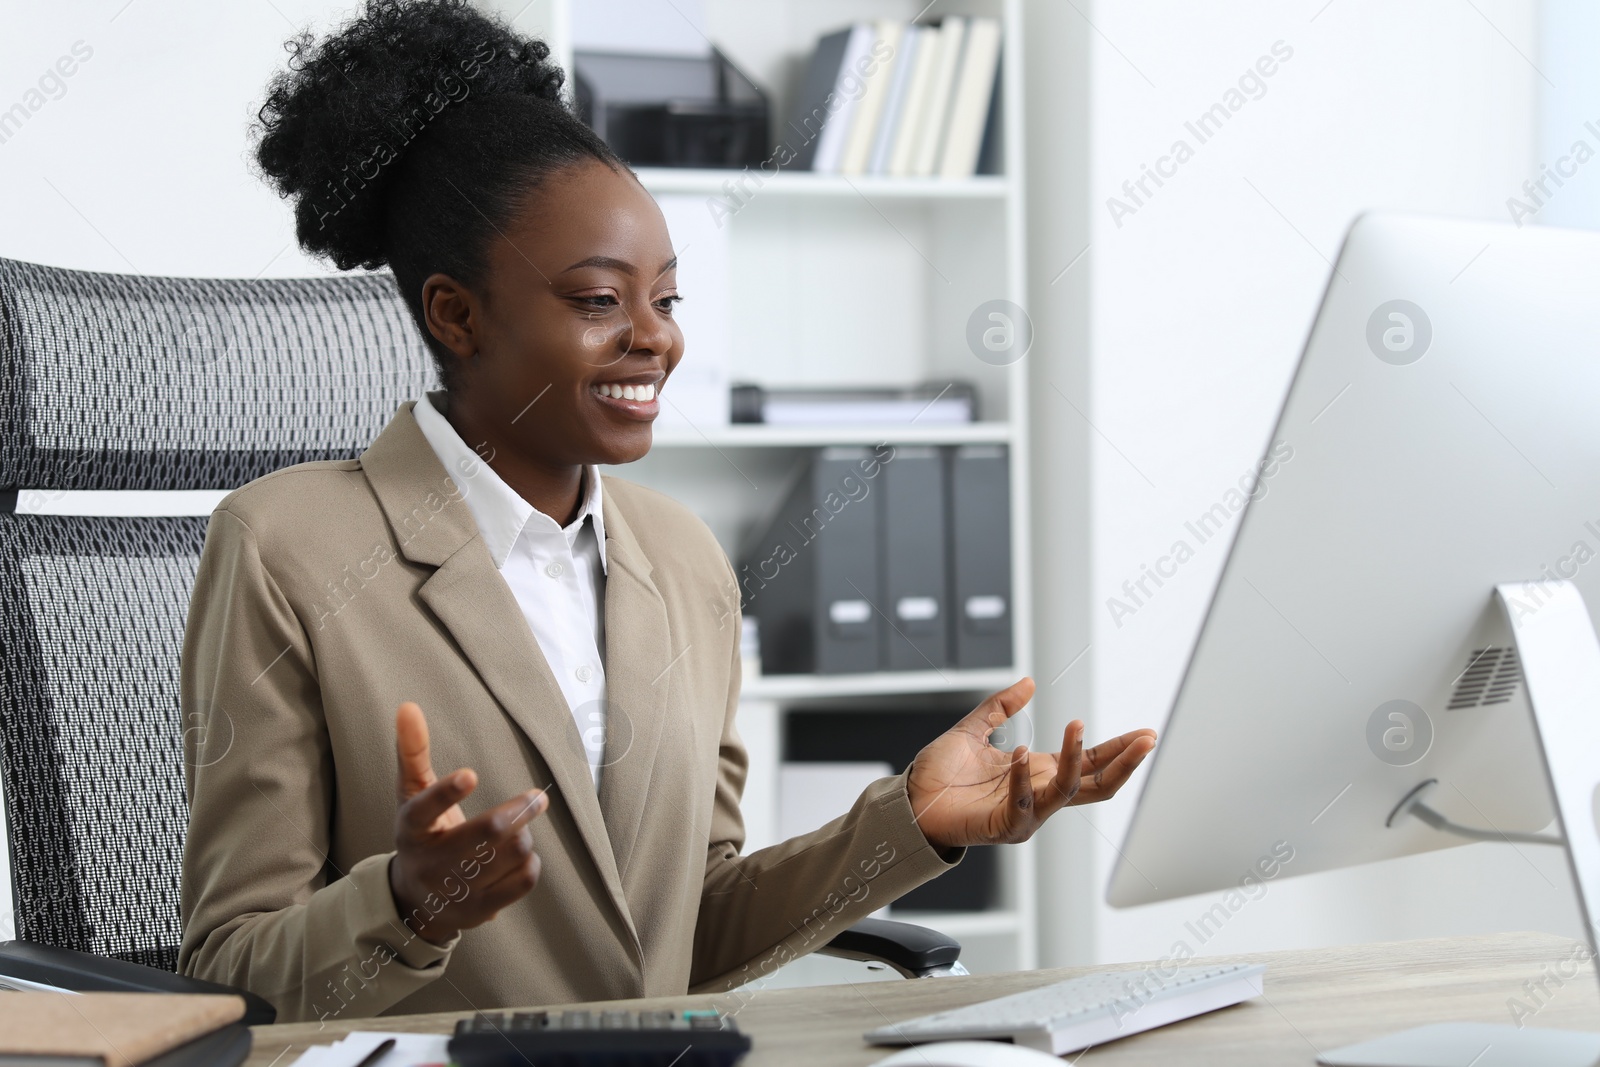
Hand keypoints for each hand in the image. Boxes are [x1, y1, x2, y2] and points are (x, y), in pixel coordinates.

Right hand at [388, 701, 549, 944]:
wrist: (415, 902)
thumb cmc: (422, 835)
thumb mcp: (411, 795)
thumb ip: (412, 751)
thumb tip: (408, 706)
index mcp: (411, 828)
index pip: (425, 809)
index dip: (447, 793)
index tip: (470, 774)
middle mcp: (430, 862)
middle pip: (487, 832)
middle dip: (519, 810)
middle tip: (537, 797)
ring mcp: (455, 890)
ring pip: (511, 853)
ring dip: (523, 835)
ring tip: (520, 829)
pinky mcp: (479, 910)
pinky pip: (522, 881)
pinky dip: (530, 862)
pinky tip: (523, 855)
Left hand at [907, 678, 1155, 849]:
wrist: (911, 802)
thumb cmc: (941, 776)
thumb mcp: (973, 731)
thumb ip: (1000, 708)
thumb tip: (1029, 682)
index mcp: (1038, 773)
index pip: (1090, 762)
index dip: (1118, 749)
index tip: (1145, 733)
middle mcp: (1039, 794)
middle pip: (1096, 784)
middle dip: (1124, 762)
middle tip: (1145, 739)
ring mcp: (1026, 814)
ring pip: (1067, 792)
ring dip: (1075, 759)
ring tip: (1075, 725)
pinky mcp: (1005, 827)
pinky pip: (1024, 805)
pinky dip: (1022, 778)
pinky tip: (1018, 752)